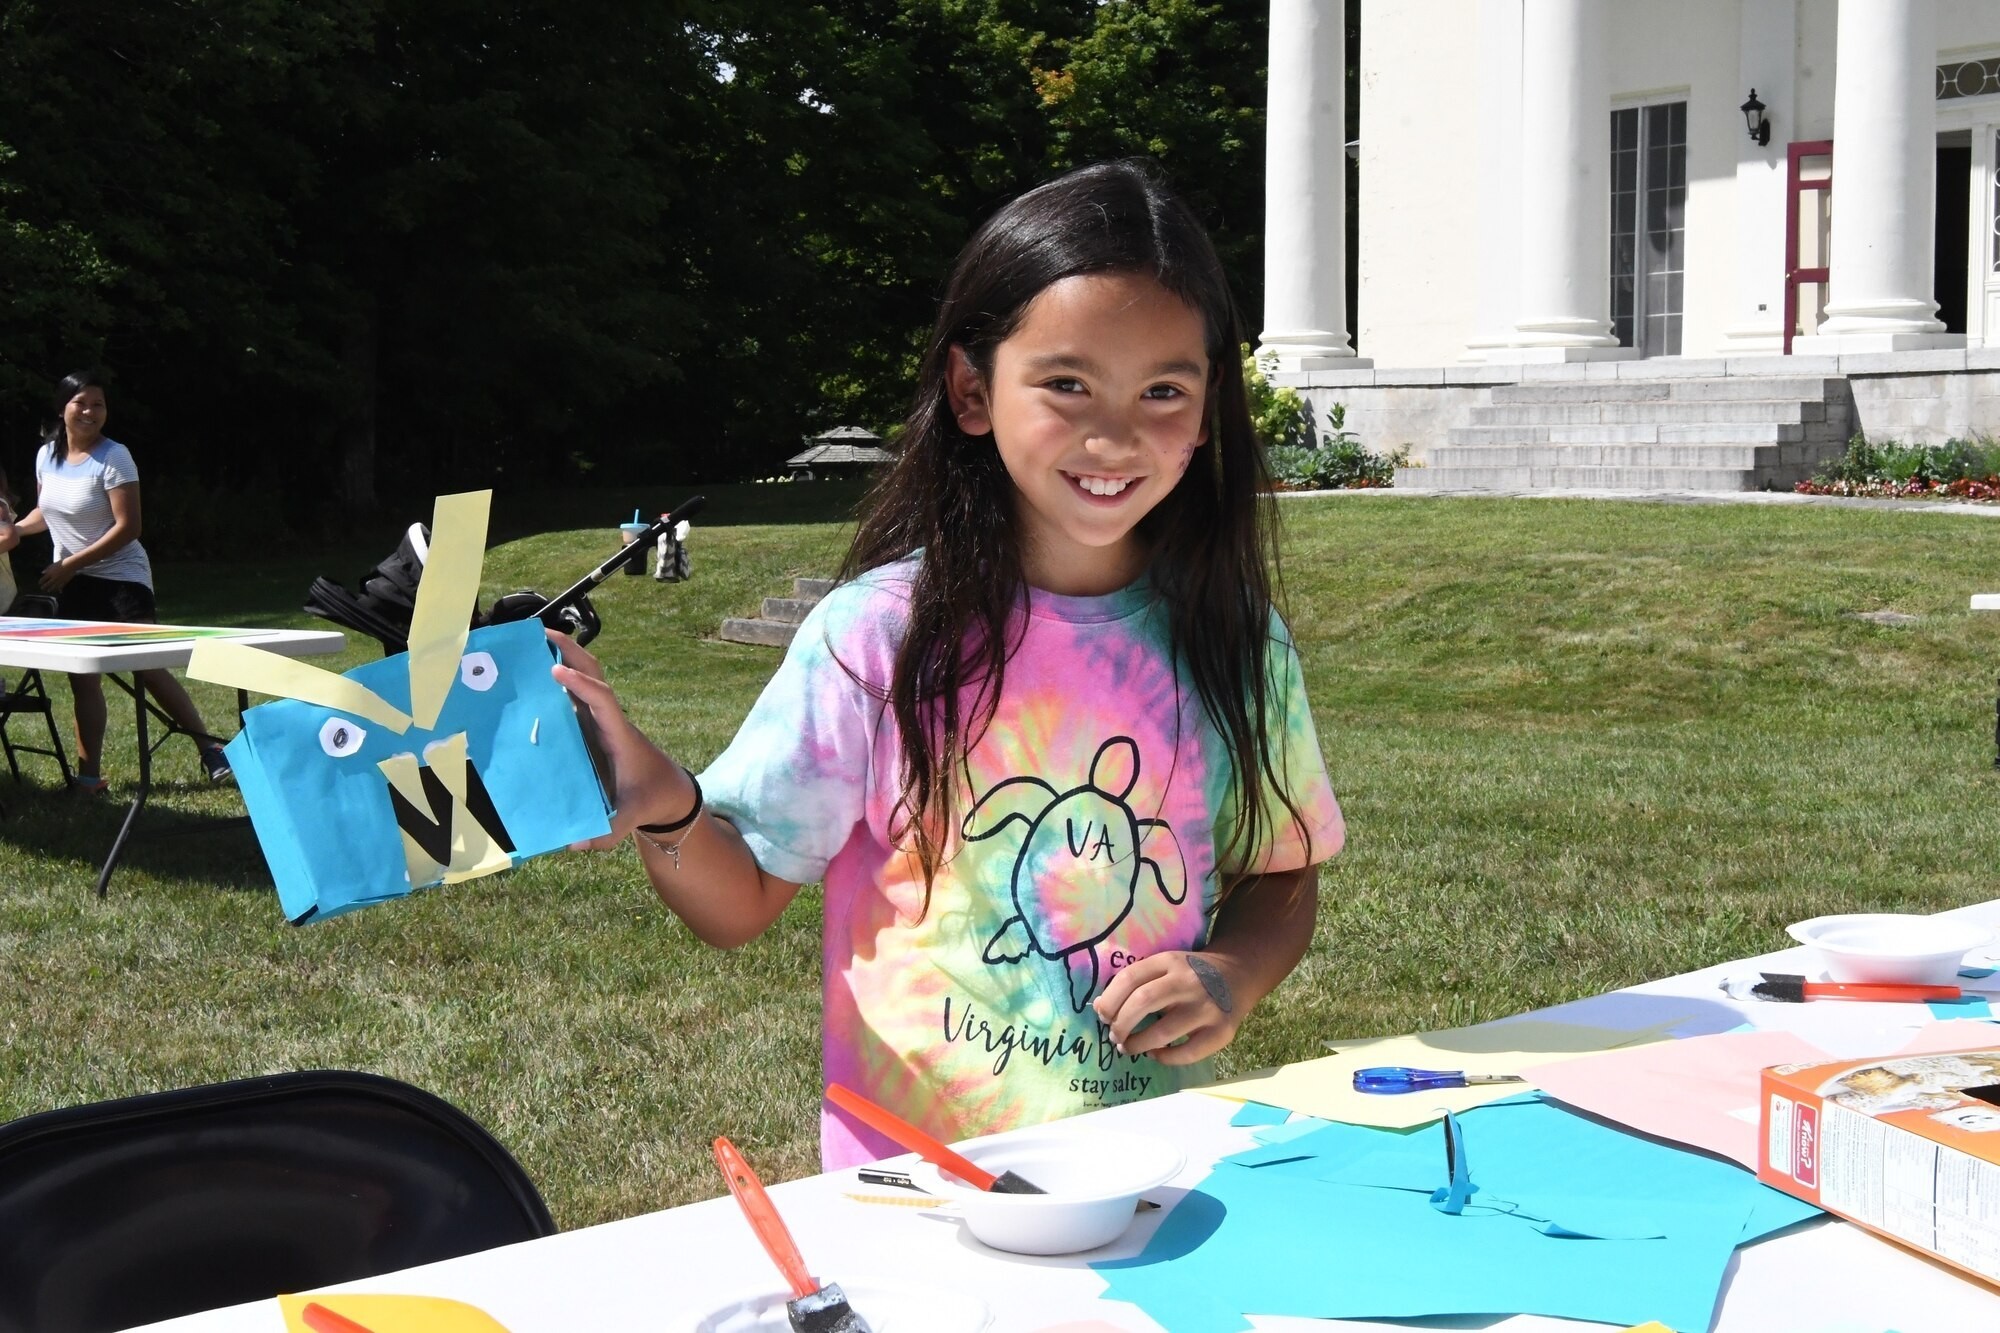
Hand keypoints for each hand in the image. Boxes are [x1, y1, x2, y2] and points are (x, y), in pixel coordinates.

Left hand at [39, 557, 75, 592]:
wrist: (70, 565)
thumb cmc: (61, 563)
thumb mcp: (52, 565)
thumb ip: (47, 569)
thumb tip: (42, 572)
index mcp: (50, 573)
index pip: (43, 579)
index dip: (41, 581)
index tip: (39, 583)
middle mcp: (54, 578)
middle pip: (48, 584)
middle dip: (44, 586)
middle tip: (42, 588)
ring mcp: (59, 580)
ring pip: (54, 586)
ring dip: (51, 589)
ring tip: (49, 591)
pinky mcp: (65, 581)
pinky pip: (62, 586)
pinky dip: (60, 589)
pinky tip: (60, 591)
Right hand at [546, 629, 692, 850]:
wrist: (668, 791)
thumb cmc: (650, 799)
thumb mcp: (632, 816)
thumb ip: (610, 830)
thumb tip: (578, 844)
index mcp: (620, 734)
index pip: (604, 701)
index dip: (583, 686)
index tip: (558, 671)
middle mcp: (611, 719)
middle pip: (595, 675)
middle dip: (572, 651)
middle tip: (540, 633)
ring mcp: (602, 718)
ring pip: (586, 677)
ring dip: (564, 655)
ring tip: (531, 639)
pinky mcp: (593, 723)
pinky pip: (577, 691)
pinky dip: (559, 674)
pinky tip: (532, 668)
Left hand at [1092, 951, 1243, 1065]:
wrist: (1238, 974)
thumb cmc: (1190, 974)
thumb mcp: (1165, 966)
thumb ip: (1135, 983)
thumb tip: (1099, 1008)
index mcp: (1170, 961)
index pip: (1131, 977)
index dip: (1110, 999)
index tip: (1103, 1015)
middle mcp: (1188, 982)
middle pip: (1144, 1001)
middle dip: (1121, 1023)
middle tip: (1114, 1035)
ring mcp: (1207, 1007)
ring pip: (1163, 1032)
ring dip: (1138, 1044)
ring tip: (1128, 1047)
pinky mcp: (1221, 1032)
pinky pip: (1187, 1052)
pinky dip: (1166, 1058)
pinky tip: (1156, 1054)